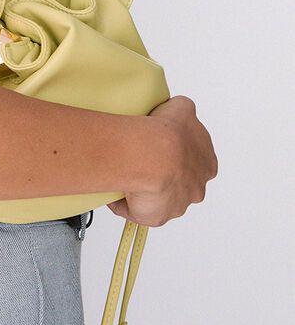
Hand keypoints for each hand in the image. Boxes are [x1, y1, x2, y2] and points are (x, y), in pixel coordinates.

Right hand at [107, 95, 218, 226]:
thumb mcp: (183, 107)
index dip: (178, 155)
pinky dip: (126, 203)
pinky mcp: (156, 216)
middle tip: (143, 161)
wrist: (154, 156)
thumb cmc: (168, 134)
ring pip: (159, 199)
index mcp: (206, 164)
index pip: (195, 162)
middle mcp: (196, 187)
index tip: (161, 147)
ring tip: (126, 174)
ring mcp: (177, 204)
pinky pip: (137, 211)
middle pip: (179, 184)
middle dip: (164, 176)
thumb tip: (176, 110)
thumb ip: (183, 110)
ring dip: (145, 190)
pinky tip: (117, 189)